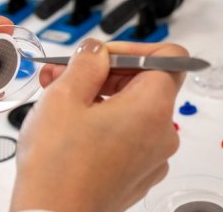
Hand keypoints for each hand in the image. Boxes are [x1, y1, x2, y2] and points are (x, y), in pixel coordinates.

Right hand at [11, 39, 186, 211]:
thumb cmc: (56, 167)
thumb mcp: (63, 96)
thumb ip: (86, 62)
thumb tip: (96, 50)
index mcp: (151, 109)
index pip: (166, 57)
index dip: (130, 50)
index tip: (101, 55)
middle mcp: (160, 135)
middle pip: (142, 84)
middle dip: (101, 73)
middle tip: (65, 73)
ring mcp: (149, 157)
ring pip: (128, 109)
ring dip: (96, 96)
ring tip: (57, 97)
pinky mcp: (134, 172)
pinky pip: (124, 134)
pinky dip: (100, 122)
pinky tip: (69, 124)